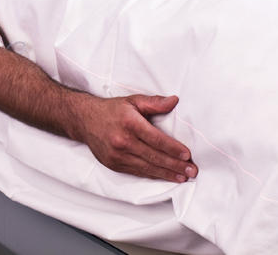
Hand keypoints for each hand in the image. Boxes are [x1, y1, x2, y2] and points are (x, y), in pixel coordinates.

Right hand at [76, 94, 196, 182]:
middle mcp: (123, 141)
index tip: (187, 155)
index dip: (173, 149)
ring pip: (147, 168)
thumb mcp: (133, 100)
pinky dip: (153, 175)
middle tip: (192, 171)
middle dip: (175, 165)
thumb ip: (154, 102)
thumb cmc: (111, 110)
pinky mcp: (114, 164)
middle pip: (154, 156)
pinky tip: (165, 176)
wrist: (84, 120)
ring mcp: (117, 155)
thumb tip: (174, 101)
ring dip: (167, 174)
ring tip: (183, 177)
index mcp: (130, 123)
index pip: (156, 139)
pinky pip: (137, 172)